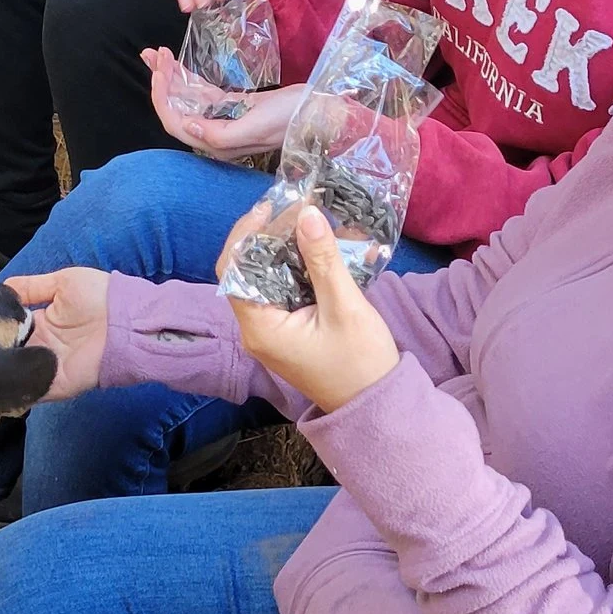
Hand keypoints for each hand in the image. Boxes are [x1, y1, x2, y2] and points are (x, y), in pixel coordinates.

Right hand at [6, 267, 109, 396]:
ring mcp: (44, 369)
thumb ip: (30, 287)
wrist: (126, 321)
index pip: (6, 329)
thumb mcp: (62, 282)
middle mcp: (38, 348)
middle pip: (4, 353)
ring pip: (9, 374)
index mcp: (39, 323)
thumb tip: (1, 289)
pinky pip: (26, 392)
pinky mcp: (53, 386)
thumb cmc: (99, 297)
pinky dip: (9, 390)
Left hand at [143, 49, 305, 162]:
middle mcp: (214, 134)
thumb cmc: (289, 120)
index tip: (160, 71)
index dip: (163, 97)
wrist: (318, 112)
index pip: (176, 122)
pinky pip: (202, 92)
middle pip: (177, 108)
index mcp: (217, 144)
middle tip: (153, 54)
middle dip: (162, 81)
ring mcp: (223, 119)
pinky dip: (188, 77)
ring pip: (187, 98)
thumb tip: (189, 125)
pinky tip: (177, 64)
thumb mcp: (254, 127)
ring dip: (171, 76)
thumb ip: (219, 133)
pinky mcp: (232, 106)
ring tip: (157, 53)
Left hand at [216, 200, 399, 414]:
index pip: (234, 269)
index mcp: (259, 327)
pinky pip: (282, 289)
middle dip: (266, 236)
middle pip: (246, 270)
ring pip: (265, 277)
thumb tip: (305, 214)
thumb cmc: (361, 363)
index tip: (272, 206)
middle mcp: (256, 328)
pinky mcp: (287, 328)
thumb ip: (322, 260)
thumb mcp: (345, 307)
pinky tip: (315, 246)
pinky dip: (295, 265)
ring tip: (304, 218)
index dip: (248, 234)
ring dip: (282, 248)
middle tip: (291, 206)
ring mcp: (271, 330)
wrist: (377, 407)